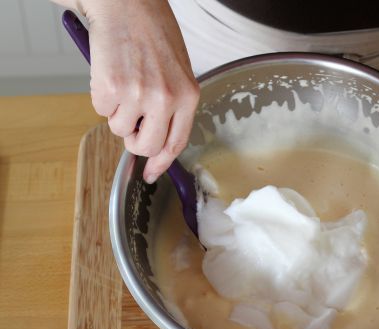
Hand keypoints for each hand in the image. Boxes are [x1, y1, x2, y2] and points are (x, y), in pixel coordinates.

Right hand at [84, 0, 199, 182]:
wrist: (128, 3)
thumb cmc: (153, 33)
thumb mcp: (178, 71)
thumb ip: (173, 106)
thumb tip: (158, 139)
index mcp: (188, 96)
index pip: (176, 143)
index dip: (161, 163)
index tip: (151, 173)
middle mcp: (166, 99)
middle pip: (146, 146)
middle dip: (135, 141)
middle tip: (131, 123)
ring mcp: (138, 94)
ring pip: (119, 129)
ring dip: (117, 112)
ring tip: (123, 82)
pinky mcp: (110, 87)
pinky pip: (101, 109)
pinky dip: (101, 95)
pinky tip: (111, 72)